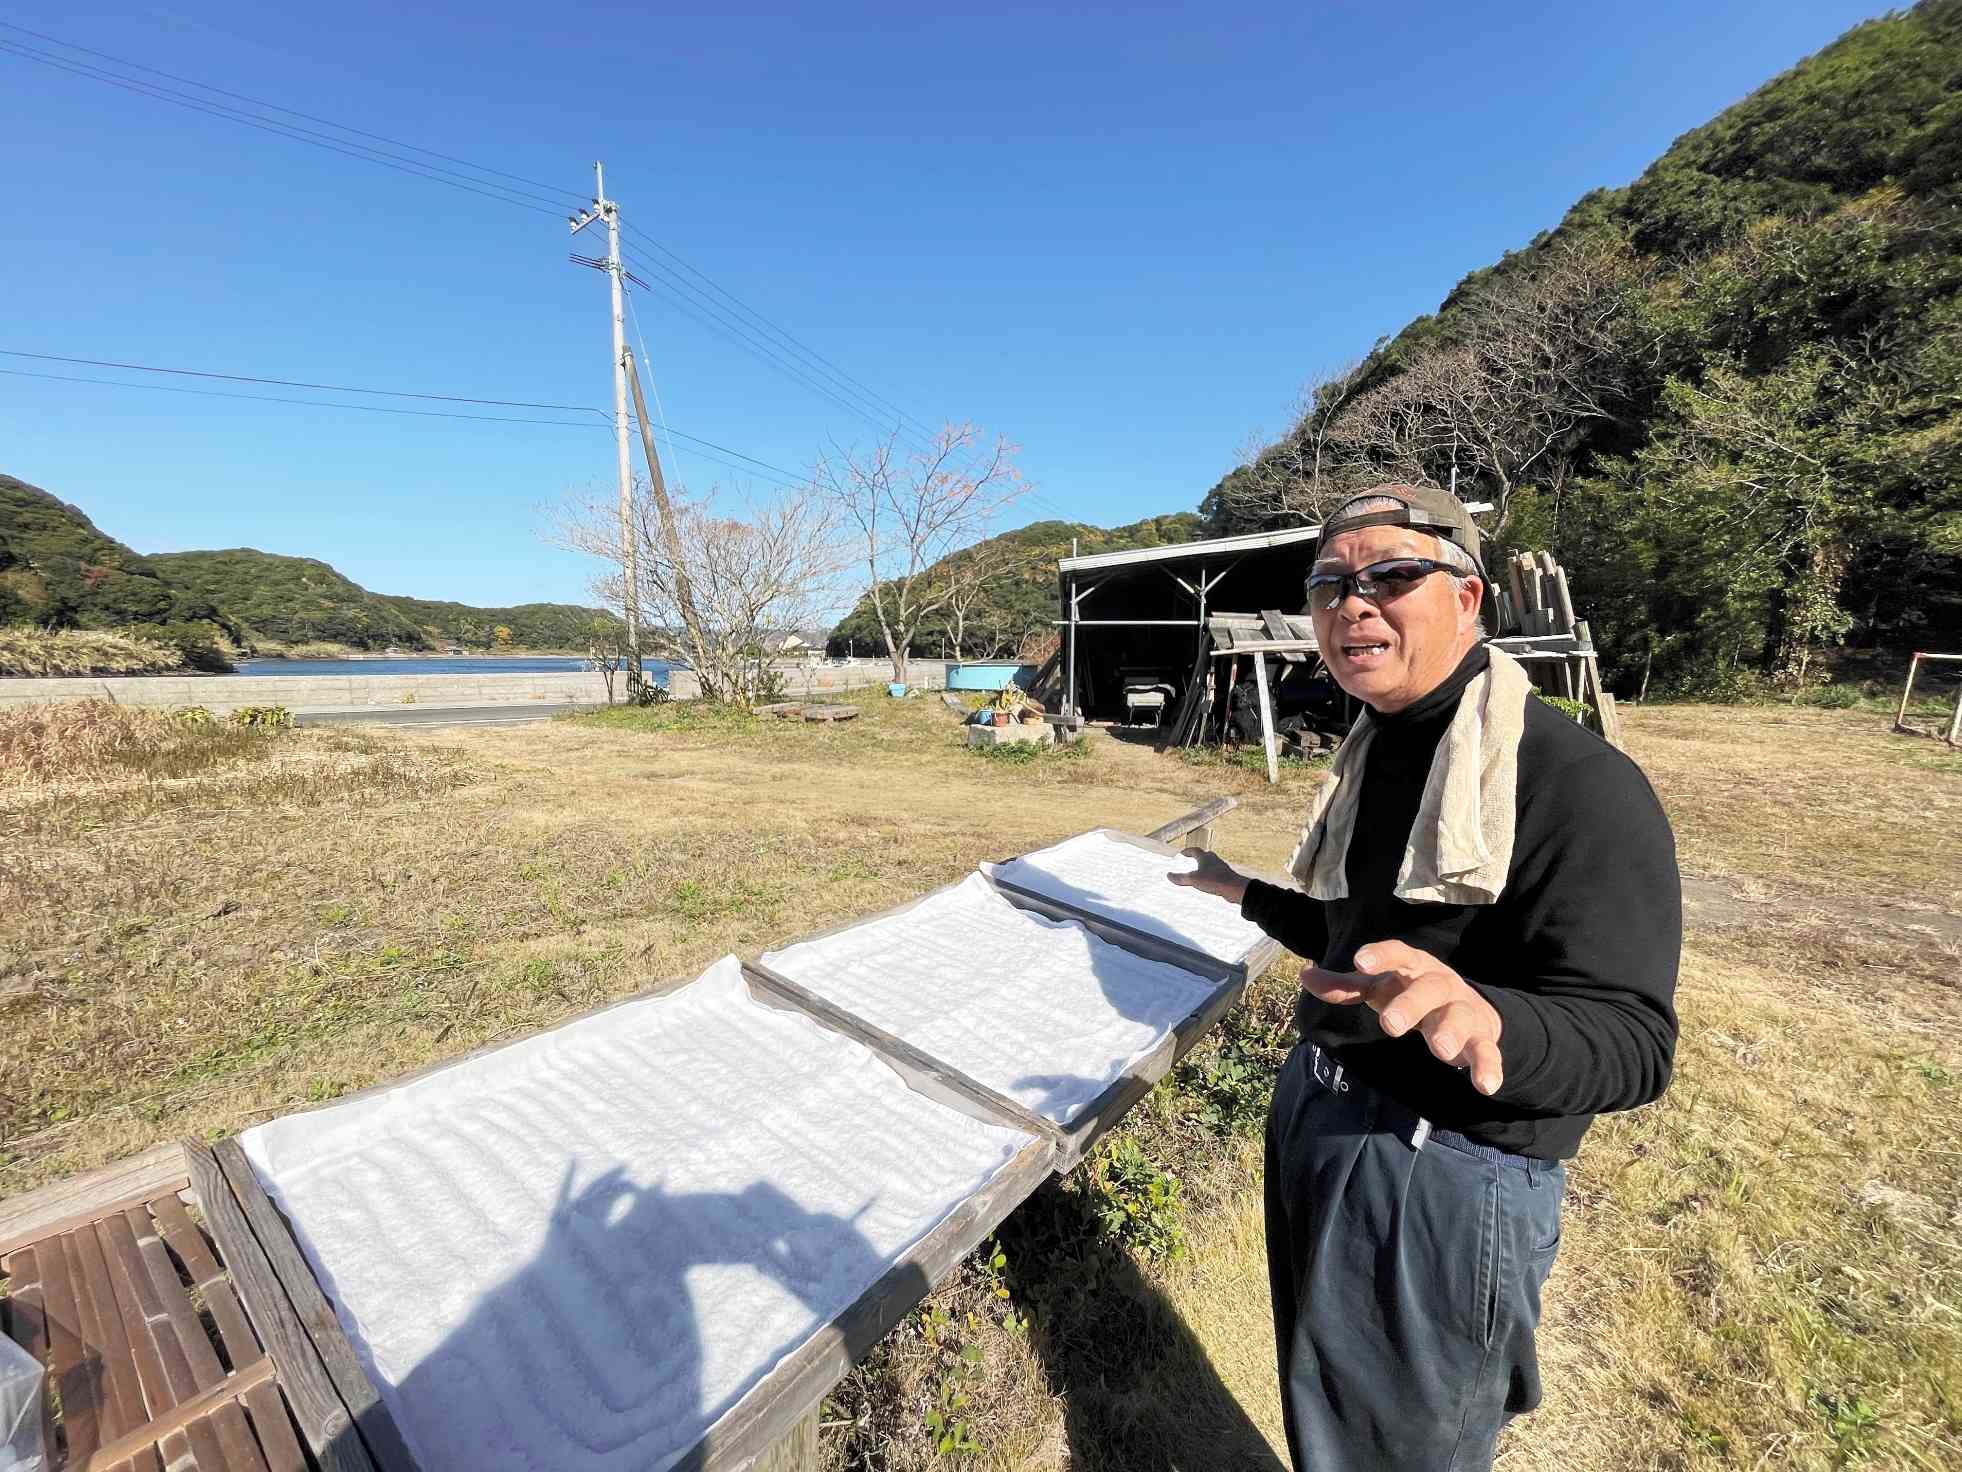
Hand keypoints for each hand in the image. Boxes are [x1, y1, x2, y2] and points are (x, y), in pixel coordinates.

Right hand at [1167, 848, 1248, 905]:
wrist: (1234, 888)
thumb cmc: (1214, 880)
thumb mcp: (1193, 880)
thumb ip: (1180, 878)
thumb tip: (1168, 875)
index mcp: (1205, 857)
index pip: (1194, 850)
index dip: (1187, 851)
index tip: (1181, 854)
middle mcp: (1214, 860)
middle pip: (1203, 856)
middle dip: (1195, 858)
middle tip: (1189, 862)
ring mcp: (1221, 868)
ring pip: (1210, 865)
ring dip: (1203, 868)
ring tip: (1197, 874)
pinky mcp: (1225, 876)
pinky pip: (1215, 874)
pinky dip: (1209, 876)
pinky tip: (1206, 884)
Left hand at [1299, 939, 1504, 1094]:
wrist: (1470, 1007)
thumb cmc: (1411, 993)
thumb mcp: (1379, 987)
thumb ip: (1345, 985)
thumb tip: (1305, 975)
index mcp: (1413, 967)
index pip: (1398, 954)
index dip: (1380, 956)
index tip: (1360, 961)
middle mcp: (1440, 984)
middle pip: (1429, 988)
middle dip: (1411, 1005)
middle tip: (1390, 1025)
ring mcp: (1462, 1010)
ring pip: (1459, 1017)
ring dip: (1450, 1033)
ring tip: (1440, 1051)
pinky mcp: (1482, 1038)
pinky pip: (1488, 1052)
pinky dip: (1489, 1067)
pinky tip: (1486, 1086)